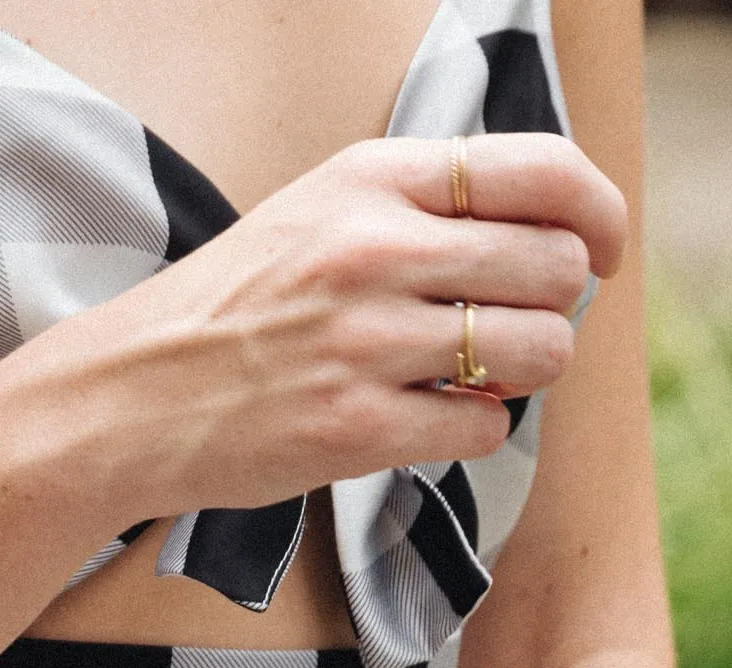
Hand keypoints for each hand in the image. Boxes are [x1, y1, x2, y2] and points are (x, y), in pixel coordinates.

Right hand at [13, 134, 626, 522]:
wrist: (131, 397)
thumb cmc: (236, 308)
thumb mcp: (321, 211)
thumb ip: (423, 206)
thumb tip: (545, 235)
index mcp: (374, 179)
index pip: (543, 172)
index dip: (598, 213)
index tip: (600, 249)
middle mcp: (376, 251)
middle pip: (553, 267)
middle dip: (557, 305)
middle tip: (516, 327)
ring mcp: (366, 343)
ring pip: (535, 351)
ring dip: (526, 373)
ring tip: (477, 377)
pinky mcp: (356, 431)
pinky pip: (482, 427)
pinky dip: (476, 430)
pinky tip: (431, 420)